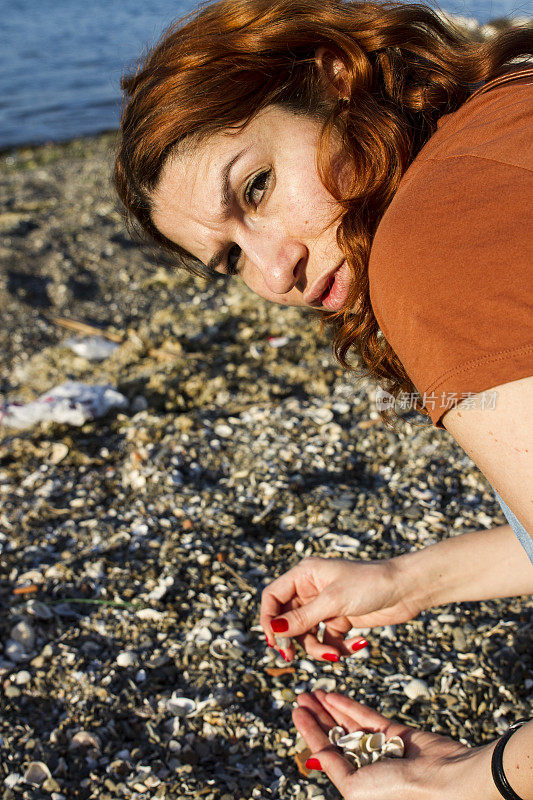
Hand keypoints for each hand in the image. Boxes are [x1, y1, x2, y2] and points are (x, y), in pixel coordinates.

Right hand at [260, 556, 421, 660]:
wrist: (407, 588)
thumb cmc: (370, 584)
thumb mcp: (333, 602)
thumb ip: (302, 618)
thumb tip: (274, 629)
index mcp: (305, 574)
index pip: (273, 596)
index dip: (269, 618)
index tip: (274, 640)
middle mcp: (311, 589)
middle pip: (287, 619)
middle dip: (292, 639)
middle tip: (290, 656)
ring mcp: (326, 605)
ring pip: (307, 634)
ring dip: (318, 648)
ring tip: (335, 655)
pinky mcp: (341, 619)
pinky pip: (328, 639)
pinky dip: (338, 647)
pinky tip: (359, 644)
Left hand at [293, 691, 497, 799]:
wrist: (442, 780)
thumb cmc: (398, 792)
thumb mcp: (353, 788)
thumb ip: (334, 767)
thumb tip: (314, 755)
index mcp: (355, 784)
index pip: (326, 752)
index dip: (309, 731)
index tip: (296, 711)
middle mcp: (366, 766)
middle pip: (335, 735)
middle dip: (317, 715)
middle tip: (300, 696)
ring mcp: (381, 748)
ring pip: (349, 723)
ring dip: (329, 707)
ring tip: (312, 691)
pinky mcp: (396, 733)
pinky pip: (367, 716)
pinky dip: (349, 705)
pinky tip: (332, 695)